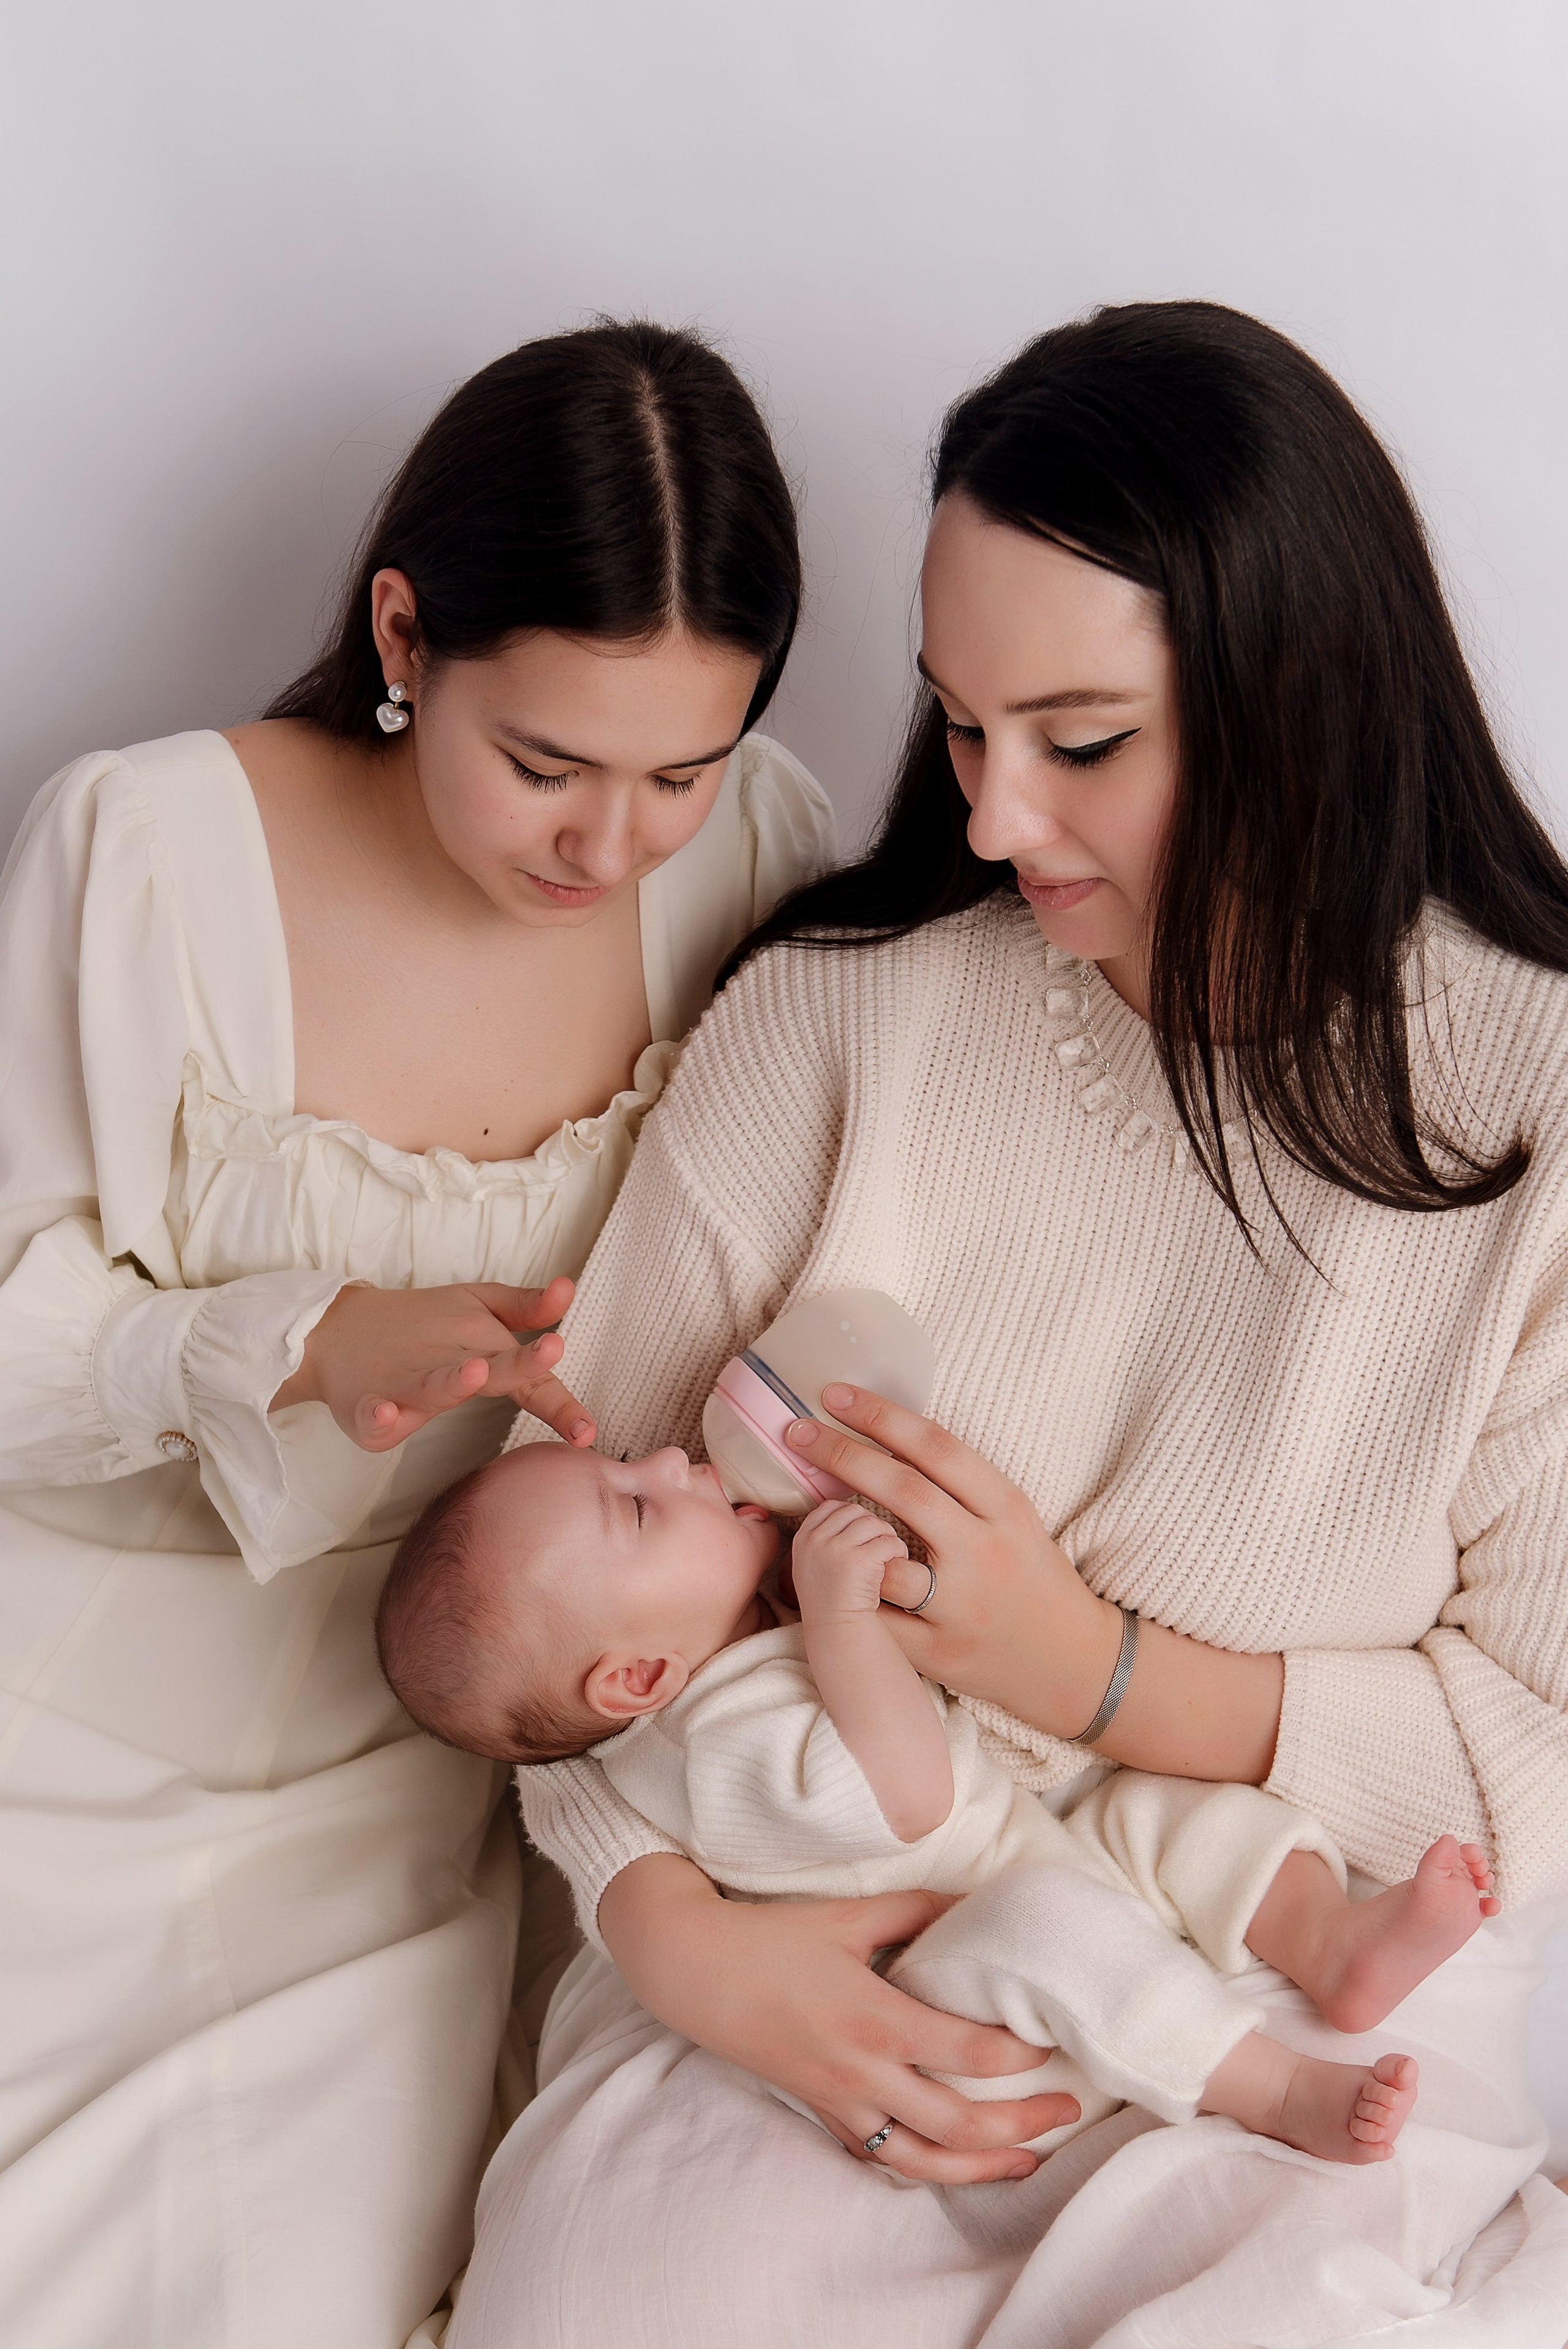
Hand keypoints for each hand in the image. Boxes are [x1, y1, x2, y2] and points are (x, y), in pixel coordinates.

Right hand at [273, 1274, 595, 1451]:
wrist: (334, 1330)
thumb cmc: (420, 1325)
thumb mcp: (477, 1307)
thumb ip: (526, 1308)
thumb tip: (570, 1289)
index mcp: (481, 1349)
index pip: (529, 1378)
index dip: (560, 1401)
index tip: (587, 1430)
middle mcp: (448, 1366)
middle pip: (490, 1371)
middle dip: (520, 1364)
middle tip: (551, 1349)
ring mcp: (406, 1383)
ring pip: (432, 1387)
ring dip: (452, 1381)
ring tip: (473, 1372)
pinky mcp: (367, 1405)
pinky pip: (373, 1412)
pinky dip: (378, 1412)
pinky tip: (386, 1413)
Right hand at [598, 1856, 1078, 2181]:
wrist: (694, 1970)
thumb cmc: (771, 1936)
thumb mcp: (849, 1913)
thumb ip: (918, 1909)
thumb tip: (977, 1900)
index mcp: (876, 2019)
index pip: (968, 2054)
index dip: (1020, 2055)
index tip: (1052, 2040)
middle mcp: (862, 2073)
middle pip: (958, 2122)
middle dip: (1021, 2124)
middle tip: (1069, 2109)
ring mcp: (840, 2101)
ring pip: (922, 2159)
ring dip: (981, 2166)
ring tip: (1028, 2159)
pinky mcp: (822, 2111)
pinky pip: (880, 2154)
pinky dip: (922, 2166)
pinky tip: (951, 2163)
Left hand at [787, 1386, 1285, 1782]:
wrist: (1074, 1664)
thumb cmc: (1032, 1576)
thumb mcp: (1012, 1517)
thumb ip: (958, 1483)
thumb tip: (882, 1433)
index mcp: (1005, 1508)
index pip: (937, 1447)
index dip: (881, 1415)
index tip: (833, 1393)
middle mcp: (984, 1553)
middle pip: (904, 1492)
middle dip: (842, 1455)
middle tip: (795, 1431)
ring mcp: (959, 1607)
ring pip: (883, 1563)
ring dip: (835, 1534)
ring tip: (803, 1510)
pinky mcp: (938, 1655)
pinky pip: (875, 1623)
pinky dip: (842, 1599)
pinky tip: (811, 1576)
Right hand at [791, 1499, 908, 1620]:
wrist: (837, 1631)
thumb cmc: (831, 1599)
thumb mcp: (813, 1563)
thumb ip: (823, 1536)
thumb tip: (852, 1510)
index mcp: (803, 1538)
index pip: (831, 1507)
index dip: (852, 1516)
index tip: (862, 1535)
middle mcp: (815, 1539)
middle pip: (855, 1511)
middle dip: (873, 1525)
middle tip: (881, 1546)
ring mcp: (835, 1548)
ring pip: (874, 1523)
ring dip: (888, 1537)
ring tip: (890, 1555)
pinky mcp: (858, 1560)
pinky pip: (888, 1541)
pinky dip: (898, 1551)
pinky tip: (897, 1563)